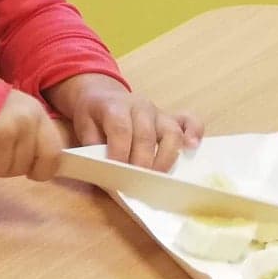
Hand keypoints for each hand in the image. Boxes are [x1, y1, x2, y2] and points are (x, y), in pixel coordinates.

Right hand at [0, 88, 67, 180]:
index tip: (32, 172)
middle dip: (7, 166)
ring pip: (1, 171)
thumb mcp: (17, 109)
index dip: (43, 170)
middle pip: (21, 167)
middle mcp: (22, 123)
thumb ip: (32, 134)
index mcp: (35, 113)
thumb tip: (46, 165)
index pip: (52, 154)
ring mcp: (1, 134)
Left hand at [49, 72, 200, 172]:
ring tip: (158, 178)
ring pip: (171, 132)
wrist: (102, 94)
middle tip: (137, 183)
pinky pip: (189, 121)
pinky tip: (192, 148)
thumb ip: (93, 146)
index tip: (117, 174)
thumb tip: (103, 171)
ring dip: (166, 158)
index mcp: (115, 106)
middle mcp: (140, 106)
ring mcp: (158, 112)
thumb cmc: (93, 115)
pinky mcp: (171, 117)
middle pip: (146, 135)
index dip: (120, 153)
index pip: (121, 129)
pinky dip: (194, 133)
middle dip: (142, 163)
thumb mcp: (83, 127)